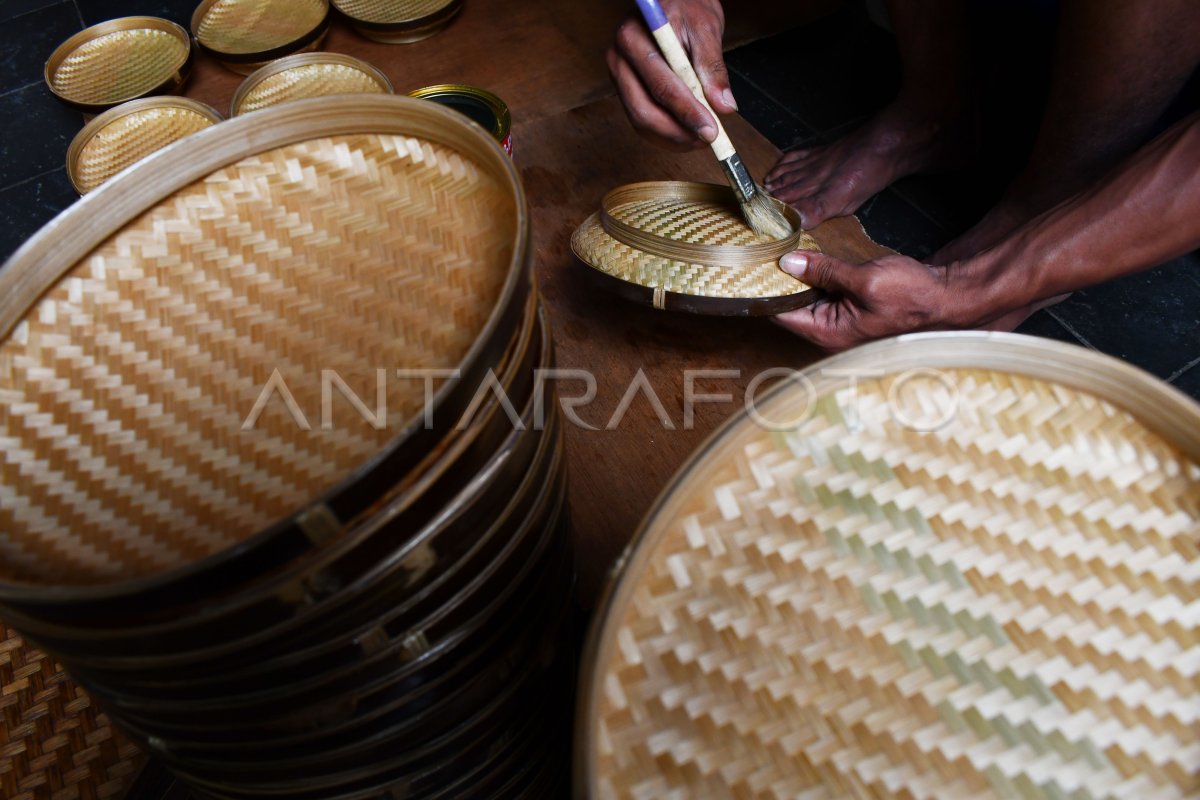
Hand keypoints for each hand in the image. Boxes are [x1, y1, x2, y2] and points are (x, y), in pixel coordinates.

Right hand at [607, 0, 735, 150]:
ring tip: (700, 140)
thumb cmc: (686, 6)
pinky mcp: (626, 89)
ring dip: (671, 138)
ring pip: (640, 121)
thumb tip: (723, 105)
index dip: (687, 112)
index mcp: (634, 38)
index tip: (711, 130)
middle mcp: (619, 59)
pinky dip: (665, 134)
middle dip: (677, 132)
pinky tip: (686, 135)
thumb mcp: (706, 29)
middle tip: (707, 140)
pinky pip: (641, 120)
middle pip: (643, 110)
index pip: (661, 85)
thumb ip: (713, 68)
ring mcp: (620, 77)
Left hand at [773, 250, 973, 349]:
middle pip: (791, 308)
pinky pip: (824, 297)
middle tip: (766, 253)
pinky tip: (812, 261)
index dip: (767, 289)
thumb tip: (789, 264)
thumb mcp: (865, 278)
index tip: (754, 266)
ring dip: (800, 279)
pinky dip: (817, 280)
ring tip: (784, 252)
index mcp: (828, 333)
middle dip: (781, 282)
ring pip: (807, 300)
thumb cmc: (914, 295)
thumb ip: (825, 271)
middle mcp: (831, 335)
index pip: (781, 314)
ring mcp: (841, 326)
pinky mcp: (852, 314)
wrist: (948, 298)